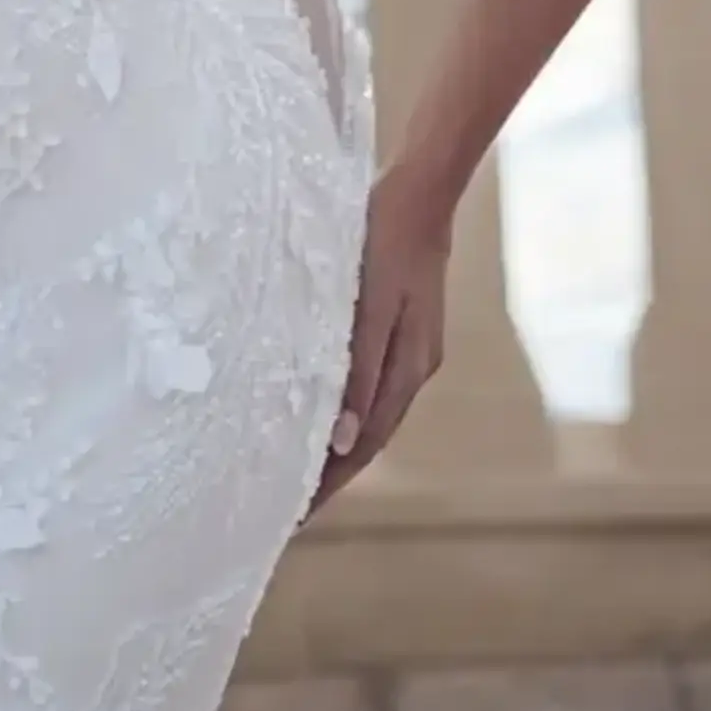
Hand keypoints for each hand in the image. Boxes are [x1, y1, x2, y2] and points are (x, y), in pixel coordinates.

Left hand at [304, 162, 450, 515]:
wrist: (420, 196)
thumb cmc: (386, 242)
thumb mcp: (370, 304)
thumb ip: (359, 368)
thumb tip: (345, 439)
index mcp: (408, 368)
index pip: (366, 445)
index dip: (333, 481)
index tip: (297, 514)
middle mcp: (413, 369)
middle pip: (370, 438)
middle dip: (334, 475)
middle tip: (290, 509)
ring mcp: (410, 351)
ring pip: (371, 415)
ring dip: (339, 447)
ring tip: (300, 472)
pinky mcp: (401, 332)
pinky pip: (371, 387)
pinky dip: (347, 411)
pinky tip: (324, 414)